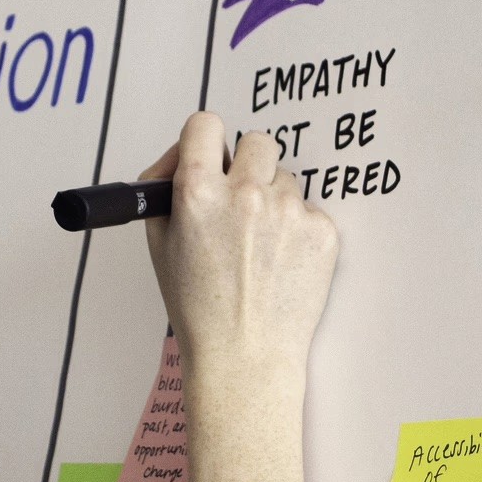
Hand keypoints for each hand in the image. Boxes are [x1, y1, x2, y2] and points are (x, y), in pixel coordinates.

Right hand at [141, 111, 338, 374]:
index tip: (211, 153)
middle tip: (241, 201)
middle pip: (257, 141)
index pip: (205, 125)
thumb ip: (166, 189)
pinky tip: (281, 263)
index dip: (206, 138)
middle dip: (248, 165)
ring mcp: (289, 212)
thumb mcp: (160, 244)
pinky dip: (297, 230)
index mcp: (198, 193)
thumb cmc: (199, 308)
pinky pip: (309, 210)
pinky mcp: (322, 231)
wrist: (244, 356)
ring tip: (260, 248)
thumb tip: (183, 154)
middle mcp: (246, 195)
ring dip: (274, 201)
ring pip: (286, 179)